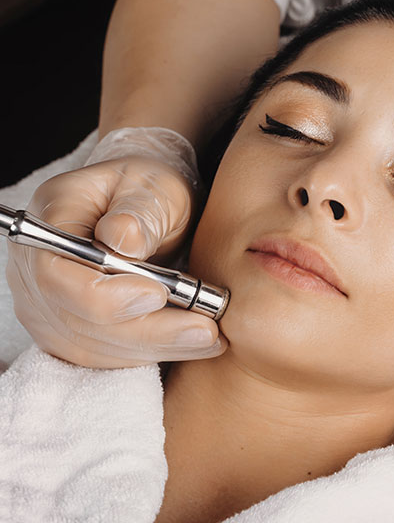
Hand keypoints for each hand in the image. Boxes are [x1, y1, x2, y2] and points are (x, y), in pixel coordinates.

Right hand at [6, 128, 227, 367]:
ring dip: (159, 347)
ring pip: (98, 347)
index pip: (56, 276)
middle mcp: (36, 272)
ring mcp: (51, 307)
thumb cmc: (148, 188)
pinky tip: (195, 343)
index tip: (159, 293)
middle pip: (78, 321)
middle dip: (148, 331)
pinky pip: (110, 356)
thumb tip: (125, 240)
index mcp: (49, 223)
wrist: (146, 206)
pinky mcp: (76, 331)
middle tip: (205, 330)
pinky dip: (156, 352)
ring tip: (211, 337)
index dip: (105, 296)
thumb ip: (140, 210)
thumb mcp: (153, 184)